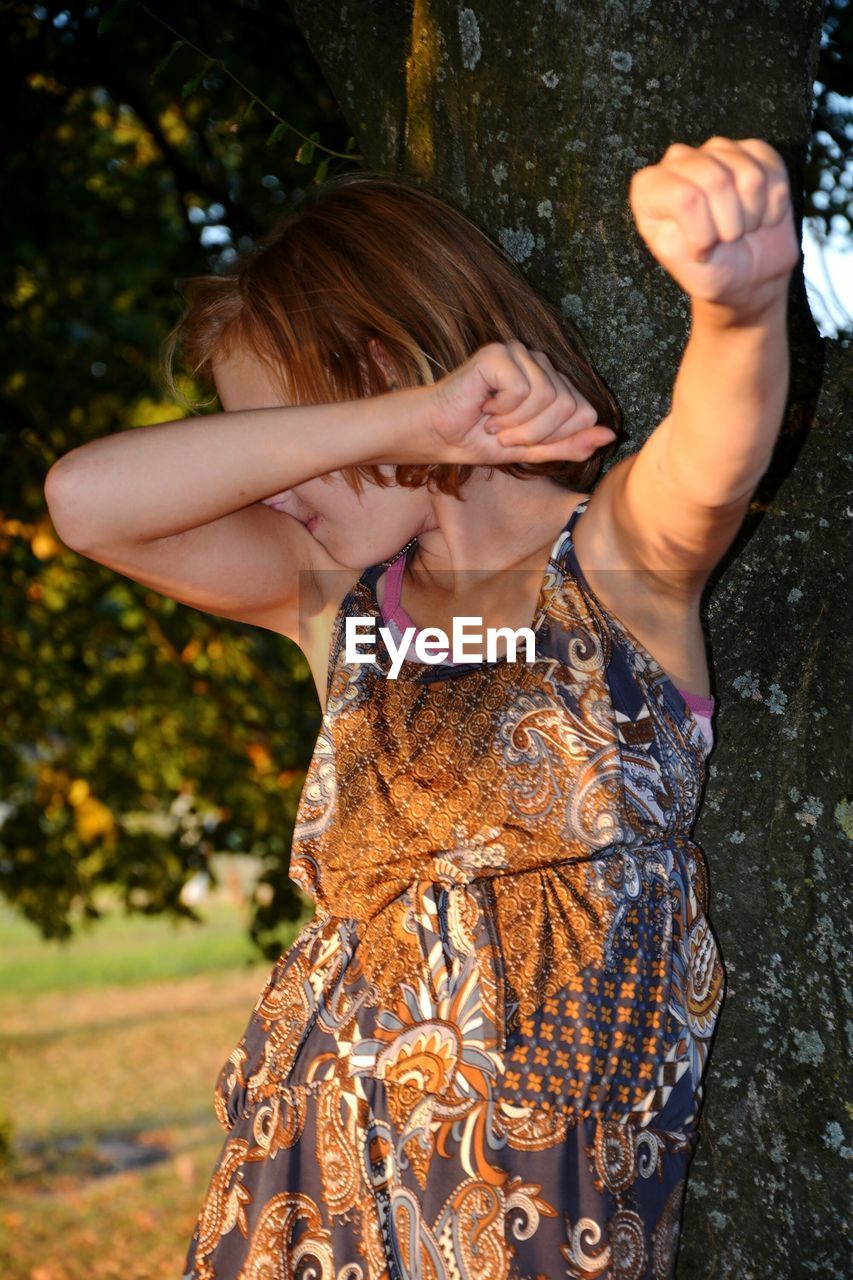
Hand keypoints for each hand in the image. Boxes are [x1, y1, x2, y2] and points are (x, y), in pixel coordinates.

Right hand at [420, 340, 616, 464]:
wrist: (436, 435)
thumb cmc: (477, 439)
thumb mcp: (532, 450)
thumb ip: (570, 444)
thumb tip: (612, 436)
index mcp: (552, 381)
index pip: (584, 412)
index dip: (555, 437)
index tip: (520, 440)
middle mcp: (539, 361)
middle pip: (569, 407)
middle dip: (535, 434)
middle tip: (503, 433)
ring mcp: (519, 353)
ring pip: (549, 399)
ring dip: (517, 424)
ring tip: (493, 422)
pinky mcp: (499, 353)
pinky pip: (525, 390)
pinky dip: (503, 410)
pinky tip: (484, 406)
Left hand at [630, 137, 798, 315]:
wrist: (746, 276)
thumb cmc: (709, 269)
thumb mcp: (683, 266)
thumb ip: (676, 235)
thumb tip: (690, 202)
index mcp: (650, 189)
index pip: (683, 198)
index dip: (703, 234)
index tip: (702, 252)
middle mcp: (680, 161)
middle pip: (718, 180)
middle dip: (730, 224)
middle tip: (725, 240)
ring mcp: (718, 150)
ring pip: (751, 177)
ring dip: (752, 216)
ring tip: (740, 227)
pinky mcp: (754, 151)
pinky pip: (775, 173)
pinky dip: (774, 205)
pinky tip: (759, 214)